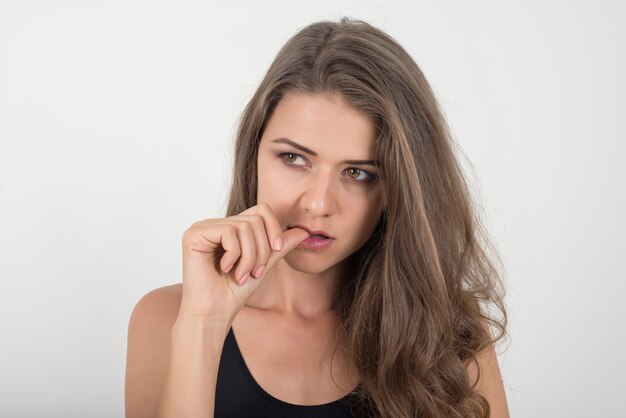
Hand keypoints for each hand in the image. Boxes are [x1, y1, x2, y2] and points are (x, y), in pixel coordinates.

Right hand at [177, 203, 309, 325]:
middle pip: (255, 218)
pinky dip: (235, 255)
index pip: (262, 210)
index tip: (275, 252)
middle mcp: (214, 223)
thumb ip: (280, 246)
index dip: (274, 230)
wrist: (214, 314)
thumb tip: (304, 230)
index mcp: (229, 227)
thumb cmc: (234, 292)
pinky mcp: (194, 235)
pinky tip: (225, 270)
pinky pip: (228, 232)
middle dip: (262, 249)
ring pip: (244, 226)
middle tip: (254, 272)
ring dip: (250, 257)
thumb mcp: (264, 264)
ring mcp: (202, 227)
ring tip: (241, 275)